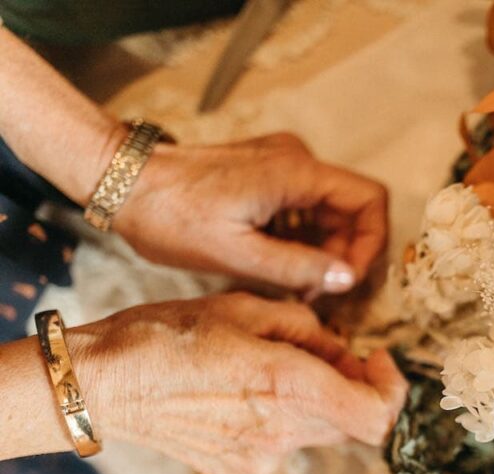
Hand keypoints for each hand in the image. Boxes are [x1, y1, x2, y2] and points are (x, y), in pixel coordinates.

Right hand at [67, 293, 406, 473]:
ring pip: (317, 431)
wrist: (102, 385)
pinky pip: (282, 445)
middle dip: (347, 383)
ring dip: (313, 401)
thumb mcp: (245, 306)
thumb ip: (309, 329)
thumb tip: (342, 351)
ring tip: (266, 369)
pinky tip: (238, 397)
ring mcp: (261, 459)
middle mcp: (281, 431)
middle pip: (349, 419)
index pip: (377, 415)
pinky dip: (278, 419)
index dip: (391, 388)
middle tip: (315, 350)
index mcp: (287, 384)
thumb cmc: (168, 334)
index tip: (376, 357)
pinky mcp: (240, 473)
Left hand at [114, 132, 387, 294]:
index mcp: (295, 172)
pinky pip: (304, 209)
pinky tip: (282, 268)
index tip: (348, 279)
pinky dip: (303, 240)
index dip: (371, 243)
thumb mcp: (237, 254)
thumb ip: (299, 267)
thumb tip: (347, 278)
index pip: (369, 199)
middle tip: (320, 293)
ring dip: (324, 251)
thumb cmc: (170, 215)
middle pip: (352, 208)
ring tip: (299, 287)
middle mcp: (295, 160)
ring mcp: (280, 165)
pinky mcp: (265, 175)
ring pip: (330, 212)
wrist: (122, 183)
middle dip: (345, 254)